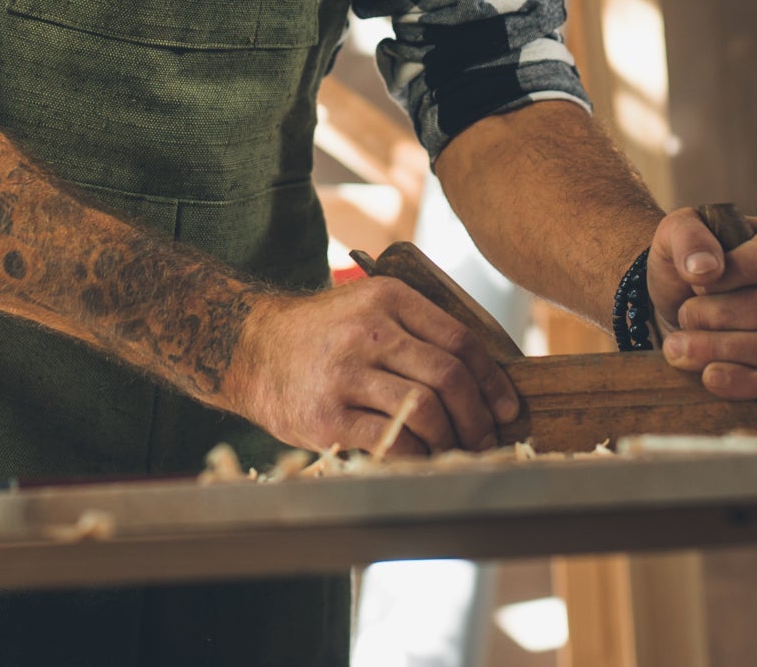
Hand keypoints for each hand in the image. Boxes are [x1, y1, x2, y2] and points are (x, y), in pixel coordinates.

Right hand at [220, 278, 522, 456]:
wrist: (250, 347)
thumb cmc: (323, 334)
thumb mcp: (368, 308)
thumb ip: (418, 331)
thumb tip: (484, 379)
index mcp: (388, 298)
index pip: (460, 340)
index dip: (493, 380)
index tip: (506, 407)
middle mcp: (368, 331)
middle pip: (449, 377)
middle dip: (477, 416)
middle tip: (485, 438)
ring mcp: (345, 374)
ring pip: (424, 410)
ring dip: (449, 438)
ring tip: (452, 449)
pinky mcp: (326, 416)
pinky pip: (390, 441)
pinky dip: (416, 454)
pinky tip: (419, 456)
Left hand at [645, 209, 756, 399]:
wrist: (688, 303)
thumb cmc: (692, 262)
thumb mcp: (679, 231)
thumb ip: (689, 238)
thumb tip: (705, 269)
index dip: (724, 277)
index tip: (693, 282)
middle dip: (713, 318)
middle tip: (682, 317)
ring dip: (716, 351)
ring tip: (678, 348)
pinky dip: (740, 383)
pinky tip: (709, 378)